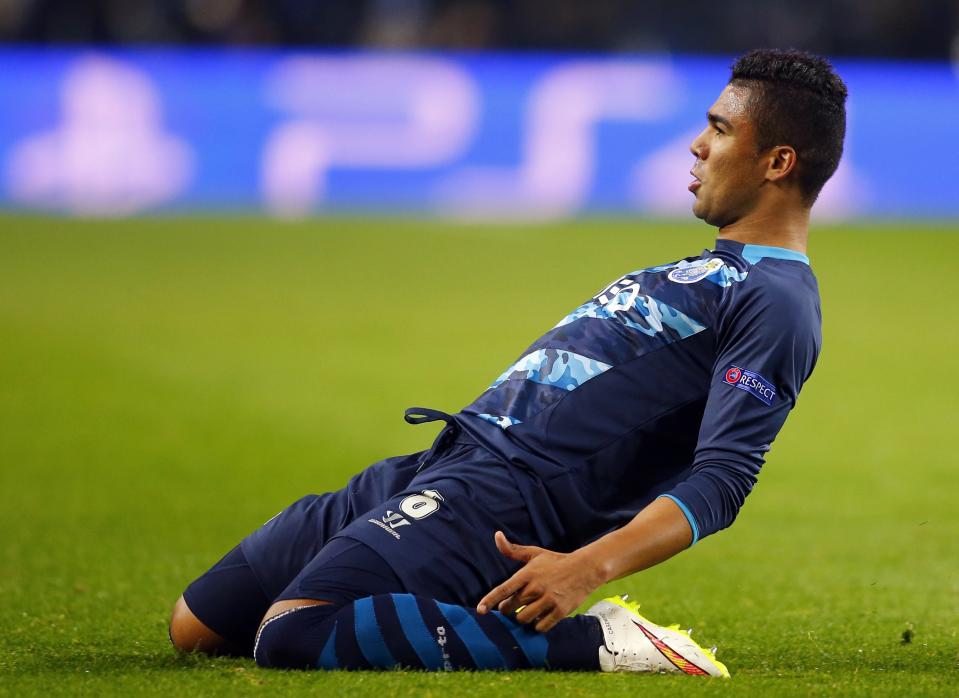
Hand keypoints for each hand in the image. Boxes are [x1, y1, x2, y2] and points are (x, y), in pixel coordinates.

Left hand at [475, 531, 603, 631]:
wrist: (584, 569)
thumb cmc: (556, 562)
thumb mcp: (534, 553)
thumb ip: (513, 550)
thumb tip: (496, 535)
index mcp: (527, 574)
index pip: (504, 589)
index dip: (490, 600)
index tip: (480, 610)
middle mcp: (536, 587)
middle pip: (511, 608)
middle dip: (508, 610)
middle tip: (513, 606)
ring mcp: (548, 600)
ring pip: (524, 619)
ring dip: (523, 618)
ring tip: (529, 610)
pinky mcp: (560, 611)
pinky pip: (540, 626)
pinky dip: (537, 625)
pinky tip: (541, 616)